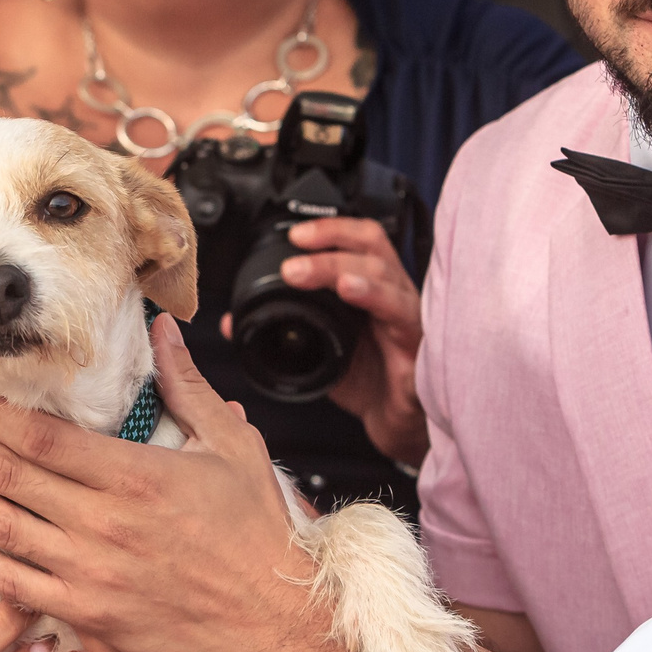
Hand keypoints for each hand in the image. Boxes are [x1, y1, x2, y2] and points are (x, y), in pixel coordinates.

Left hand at [0, 315, 321, 651]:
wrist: (278, 616)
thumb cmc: (258, 530)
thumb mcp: (231, 444)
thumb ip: (188, 385)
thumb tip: (163, 329)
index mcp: (134, 473)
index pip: (40, 435)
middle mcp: (103, 521)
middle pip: (9, 473)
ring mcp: (91, 571)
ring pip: (2, 526)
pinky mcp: (89, 614)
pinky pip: (15, 585)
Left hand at [225, 218, 425, 466]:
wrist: (395, 421)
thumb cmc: (369, 383)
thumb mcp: (318, 352)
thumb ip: (281, 332)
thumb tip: (233, 321)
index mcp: (372, 289)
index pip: (359, 242)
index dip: (330, 230)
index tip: (294, 235)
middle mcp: (394, 293)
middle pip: (371, 248)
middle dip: (330, 244)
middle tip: (290, 261)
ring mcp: (408, 315)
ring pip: (383, 273)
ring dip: (341, 268)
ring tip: (305, 272)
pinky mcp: (418, 344)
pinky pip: (402, 313)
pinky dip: (376, 297)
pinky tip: (352, 292)